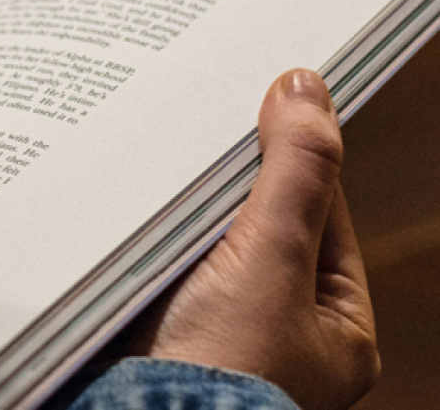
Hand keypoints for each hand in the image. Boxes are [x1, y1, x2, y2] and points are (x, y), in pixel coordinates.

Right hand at [130, 69, 378, 408]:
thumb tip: (306, 88)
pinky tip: (125, 211)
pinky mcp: (163, 333)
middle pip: (260, 226)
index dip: (289, 158)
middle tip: (195, 129)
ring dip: (180, 211)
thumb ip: (295, 173)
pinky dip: (147, 240)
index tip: (258, 104)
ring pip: (206, 245)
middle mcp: (283, 335)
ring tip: (153, 167)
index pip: (321, 214)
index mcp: (335, 329)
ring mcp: (221, 336)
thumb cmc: (218, 373)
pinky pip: (161, 267)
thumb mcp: (272, 258)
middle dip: (225, 184)